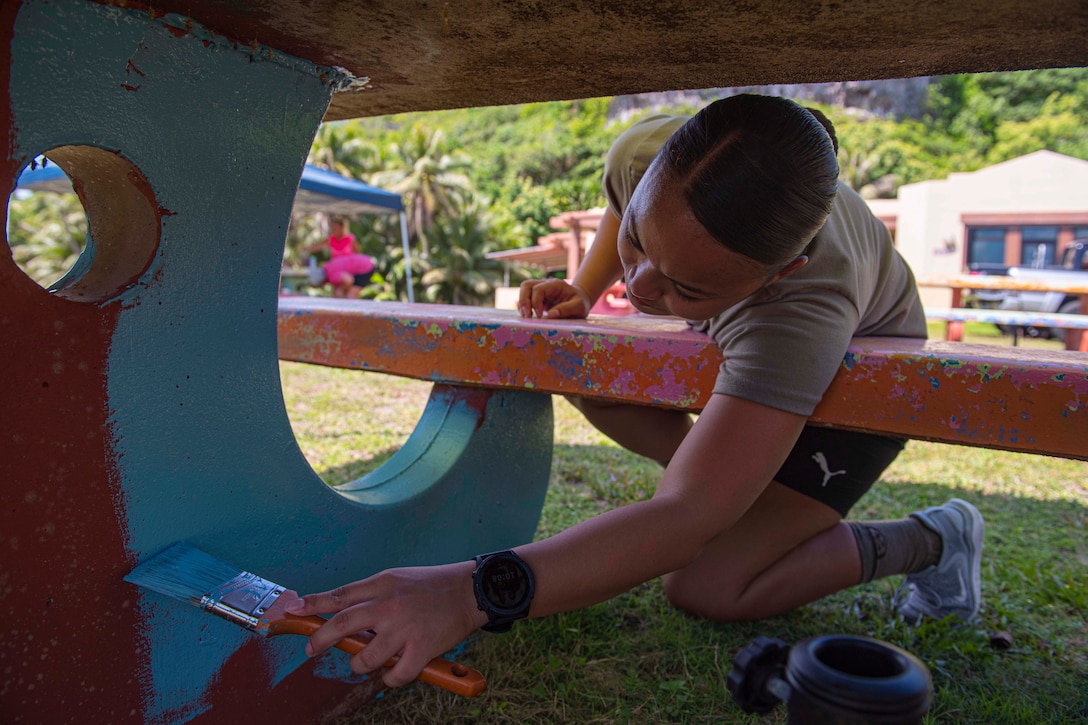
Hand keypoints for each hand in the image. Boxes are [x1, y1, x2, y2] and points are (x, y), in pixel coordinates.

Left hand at [286, 561, 486, 687]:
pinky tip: (393, 671)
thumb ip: (370, 596)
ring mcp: (404, 628)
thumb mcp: (397, 579)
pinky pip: (396, 674)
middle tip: (312, 649)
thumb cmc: (431, 586)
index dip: (312, 604)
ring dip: (359, 663)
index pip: (339, 596)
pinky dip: (390, 678)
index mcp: (382, 585)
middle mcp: (389, 605)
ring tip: (365, 660)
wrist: (469, 590)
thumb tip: (342, 615)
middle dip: (319, 639)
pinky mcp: (421, 648)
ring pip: (365, 657)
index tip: (293, 610)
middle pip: (341, 625)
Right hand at [518, 279, 591, 318]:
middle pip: (526, 285)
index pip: (538, 289)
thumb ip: (567, 309)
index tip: (539, 316)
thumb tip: (550, 315)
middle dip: (523, 301)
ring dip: (521, 303)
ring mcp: (540, 290)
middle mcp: (545, 284)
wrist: (581, 301)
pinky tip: (528, 316)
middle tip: (527, 316)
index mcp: (555, 285)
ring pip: (524, 290)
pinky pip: (525, 298)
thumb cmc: (581, 303)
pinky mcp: (537, 298)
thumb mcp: (580, 307)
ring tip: (526, 317)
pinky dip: (524, 307)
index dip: (535, 302)